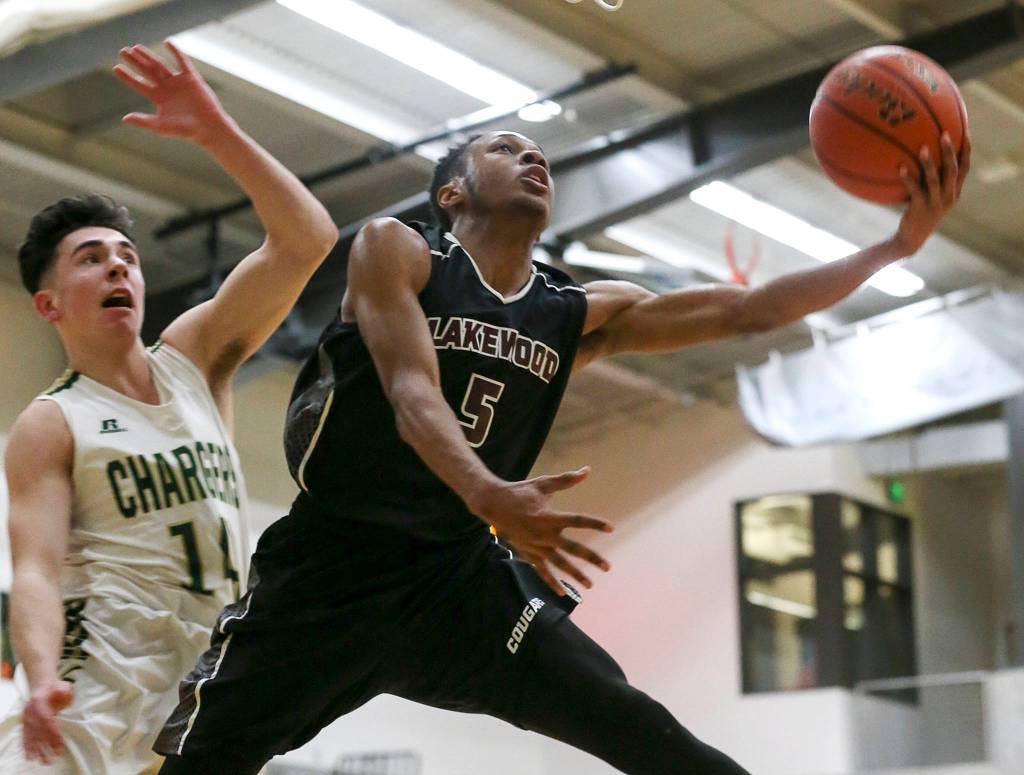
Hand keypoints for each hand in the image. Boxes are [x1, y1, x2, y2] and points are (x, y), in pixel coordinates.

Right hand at [22, 680, 72, 763]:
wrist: (42, 685)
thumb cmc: (56, 687)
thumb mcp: (64, 686)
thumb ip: (64, 691)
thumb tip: (63, 693)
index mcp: (39, 701)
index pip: (46, 719)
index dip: (53, 732)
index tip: (60, 743)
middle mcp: (30, 711)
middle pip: (37, 730)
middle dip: (45, 744)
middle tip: (52, 757)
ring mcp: (26, 717)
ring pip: (30, 735)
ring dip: (35, 749)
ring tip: (41, 760)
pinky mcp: (25, 722)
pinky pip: (25, 735)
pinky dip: (27, 746)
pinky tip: (29, 755)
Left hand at [113, 41, 233, 146]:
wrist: (208, 128)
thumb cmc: (185, 130)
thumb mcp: (160, 126)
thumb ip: (143, 121)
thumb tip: (125, 118)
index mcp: (159, 98)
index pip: (140, 84)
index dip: (128, 77)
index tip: (116, 68)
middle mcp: (167, 88)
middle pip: (148, 71)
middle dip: (135, 62)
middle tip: (123, 51)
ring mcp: (179, 82)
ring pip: (161, 65)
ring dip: (149, 56)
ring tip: (136, 48)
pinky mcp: (192, 78)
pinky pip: (183, 62)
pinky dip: (177, 52)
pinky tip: (168, 42)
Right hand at [469, 467, 613, 594]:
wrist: (493, 504)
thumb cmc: (520, 492)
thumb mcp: (543, 484)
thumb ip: (566, 480)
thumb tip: (586, 470)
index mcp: (549, 517)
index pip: (577, 521)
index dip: (595, 524)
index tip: (611, 528)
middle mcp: (545, 535)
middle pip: (573, 549)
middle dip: (591, 558)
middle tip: (607, 567)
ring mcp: (536, 546)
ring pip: (559, 564)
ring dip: (575, 574)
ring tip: (590, 585)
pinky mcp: (528, 553)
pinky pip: (542, 570)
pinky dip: (552, 582)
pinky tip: (562, 593)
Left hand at [893, 130, 971, 256]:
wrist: (912, 238)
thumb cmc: (919, 213)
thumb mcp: (930, 196)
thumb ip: (931, 180)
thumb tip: (922, 154)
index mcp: (954, 192)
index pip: (965, 168)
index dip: (966, 150)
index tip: (965, 131)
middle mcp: (949, 197)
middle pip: (953, 170)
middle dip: (950, 151)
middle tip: (944, 134)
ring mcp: (936, 203)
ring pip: (935, 179)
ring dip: (929, 163)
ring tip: (922, 147)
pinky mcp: (921, 209)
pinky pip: (915, 190)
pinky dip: (908, 178)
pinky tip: (900, 167)